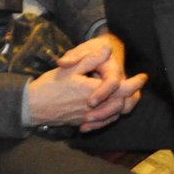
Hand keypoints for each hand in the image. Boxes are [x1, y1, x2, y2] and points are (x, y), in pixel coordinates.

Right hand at [28, 33, 145, 130]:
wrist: (30, 107)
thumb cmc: (49, 86)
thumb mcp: (69, 68)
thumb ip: (89, 60)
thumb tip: (106, 51)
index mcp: (93, 91)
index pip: (122, 89)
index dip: (136, 83)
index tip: (143, 76)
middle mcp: (93, 107)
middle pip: (121, 103)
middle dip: (132, 94)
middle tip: (138, 86)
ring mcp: (87, 117)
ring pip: (113, 115)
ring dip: (122, 106)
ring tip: (127, 96)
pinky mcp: (81, 122)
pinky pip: (101, 122)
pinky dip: (110, 116)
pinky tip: (111, 110)